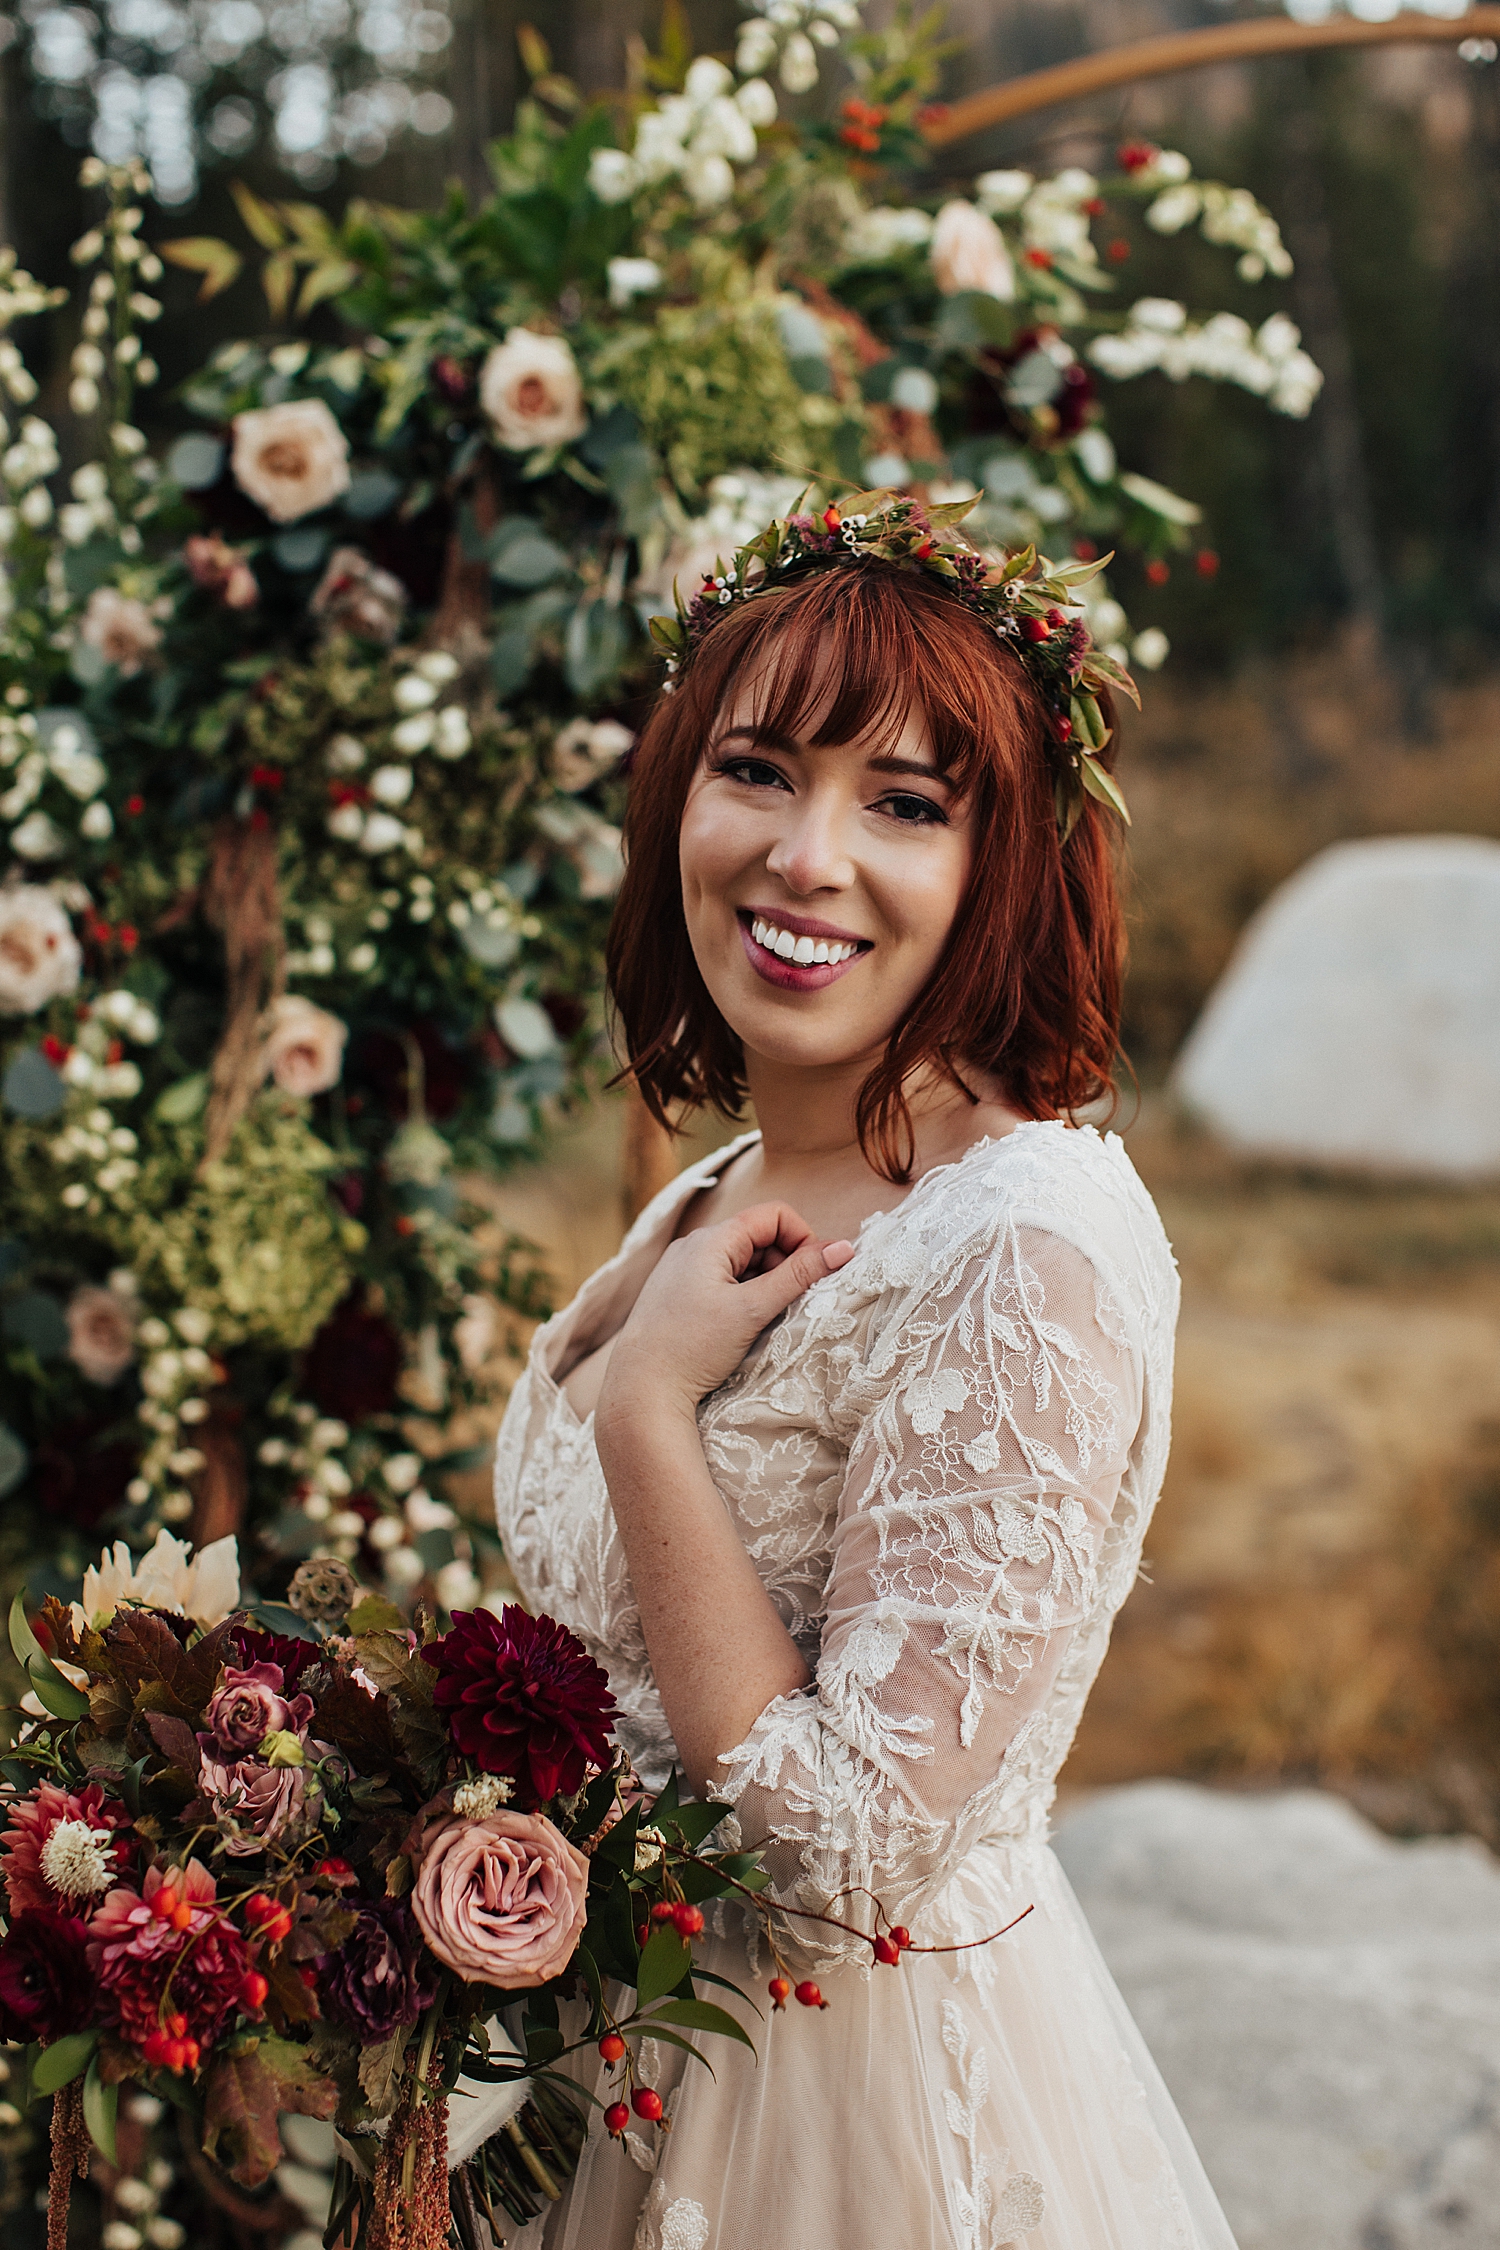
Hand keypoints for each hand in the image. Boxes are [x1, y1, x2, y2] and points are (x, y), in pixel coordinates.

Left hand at [596, 1202, 853, 1430]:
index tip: (814, 1276)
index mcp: (711, 1239)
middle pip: (758, 1237)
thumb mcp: (754, 1309)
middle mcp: (693, 1245)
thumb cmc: (694, 1347)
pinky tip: (740, 1326)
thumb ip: (800, 1276)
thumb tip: (845, 1248)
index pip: (774, 1215)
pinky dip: (742, 1295)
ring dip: (765, 1283)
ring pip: (741, 1261)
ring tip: (765, 1319)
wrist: (640, 1389)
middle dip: (785, 1265)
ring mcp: (681, 1269)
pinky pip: (721, 1280)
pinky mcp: (675, 1293)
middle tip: (792, 1304)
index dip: (803, 1239)